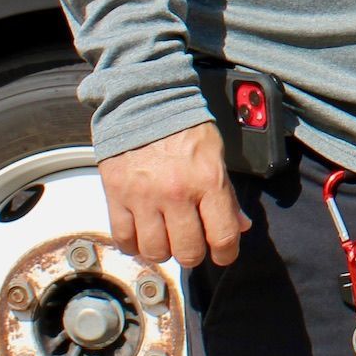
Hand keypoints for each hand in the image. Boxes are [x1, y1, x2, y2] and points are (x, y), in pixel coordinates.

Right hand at [97, 121, 249, 268]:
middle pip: (187, 252)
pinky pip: (124, 238)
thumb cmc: (184, 126)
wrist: (145, 101)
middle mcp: (176, 193)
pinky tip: (142, 236)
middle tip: (192, 244)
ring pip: (155, 251)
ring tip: (166, 238)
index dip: (226, 254)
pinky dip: (134, 245)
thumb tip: (240, 226)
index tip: (223, 254)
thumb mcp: (215, 155)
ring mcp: (143, 197)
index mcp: (207, 181)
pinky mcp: (116, 195)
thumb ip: (226, 195)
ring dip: (164, 251)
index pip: (222, 237)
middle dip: (194, 254)